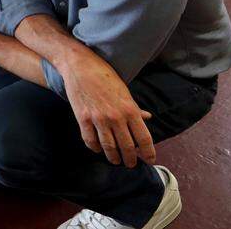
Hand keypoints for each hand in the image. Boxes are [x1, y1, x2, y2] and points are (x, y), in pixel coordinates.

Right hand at [62, 53, 155, 168]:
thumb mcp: (124, 91)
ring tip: (116, 160)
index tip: (150, 160)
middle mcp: (116, 117)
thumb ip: (135, 108)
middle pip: (127, 147)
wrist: (80, 66)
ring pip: (109, 147)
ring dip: (114, 158)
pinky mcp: (83, 118)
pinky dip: (95, 148)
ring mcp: (98, 119)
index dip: (149, 153)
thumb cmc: (104, 76)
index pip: (144, 138)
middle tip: (131, 164)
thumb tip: (147, 118)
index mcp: (130, 109)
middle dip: (131, 159)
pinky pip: (90, 141)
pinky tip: (98, 149)